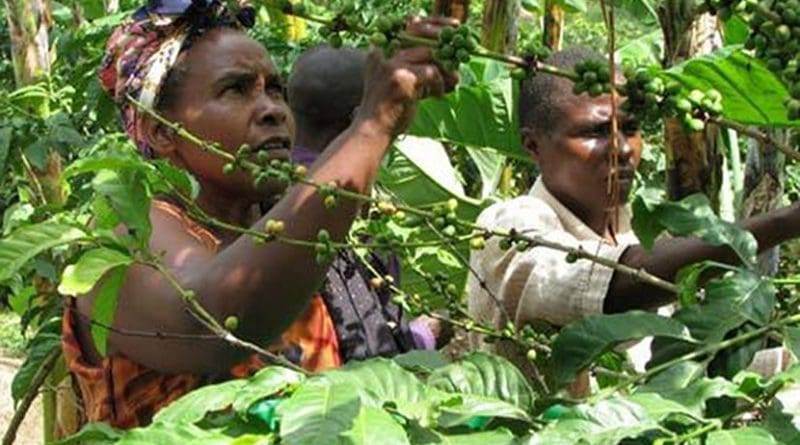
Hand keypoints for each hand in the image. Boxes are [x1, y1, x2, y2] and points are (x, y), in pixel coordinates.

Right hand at [356, 16, 459, 136]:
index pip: (412, 28)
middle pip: (422, 38)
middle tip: (456, 65)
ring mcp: (392, 65)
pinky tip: (436, 96)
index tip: (453, 32)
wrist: (373, 130)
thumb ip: (417, 68)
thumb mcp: (400, 82)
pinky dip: (438, 84)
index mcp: (381, 51)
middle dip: (443, 50)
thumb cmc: (389, 110)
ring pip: (430, 55)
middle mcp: (384, 53)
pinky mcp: (402, 78)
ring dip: (444, 72)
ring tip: (447, 86)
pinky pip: (431, 72)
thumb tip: (450, 60)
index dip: (435, 28)